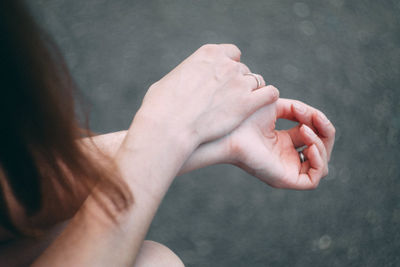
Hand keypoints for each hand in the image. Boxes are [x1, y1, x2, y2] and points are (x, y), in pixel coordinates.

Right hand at [137, 44, 278, 145]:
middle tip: (229, 100)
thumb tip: (184, 83)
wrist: (169, 125)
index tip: (225, 79)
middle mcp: (227, 64)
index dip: (230, 66)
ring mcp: (239, 83)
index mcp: (209, 54)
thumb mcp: (170, 80)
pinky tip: (260, 106)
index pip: (232, 52)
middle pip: (244, 69)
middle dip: (238, 83)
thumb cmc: (162, 106)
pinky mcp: (247, 103)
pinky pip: (270, 94)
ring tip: (243, 107)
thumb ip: (185, 77)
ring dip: (252, 92)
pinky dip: (267, 98)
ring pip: (257, 82)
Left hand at [225, 98, 334, 189]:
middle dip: (325, 133)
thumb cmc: (246, 118)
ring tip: (305, 130)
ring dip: (320, 144)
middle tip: (317, 119)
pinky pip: (313, 179)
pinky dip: (318, 161)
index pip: (313, 136)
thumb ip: (298, 110)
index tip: (306, 111)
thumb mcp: (276, 107)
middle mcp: (286, 158)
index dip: (318, 123)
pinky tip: (308, 145)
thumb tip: (314, 116)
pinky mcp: (285, 180)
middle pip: (322, 150)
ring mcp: (286, 170)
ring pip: (321, 165)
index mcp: (283, 143)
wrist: (231, 130)